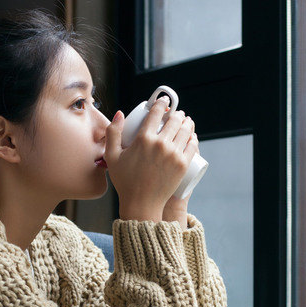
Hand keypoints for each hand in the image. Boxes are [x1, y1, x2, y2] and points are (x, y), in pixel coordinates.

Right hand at [105, 101, 197, 219]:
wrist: (141, 203)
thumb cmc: (125, 181)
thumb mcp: (112, 156)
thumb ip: (112, 133)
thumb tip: (120, 113)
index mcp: (143, 139)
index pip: (156, 113)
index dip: (161, 104)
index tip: (164, 103)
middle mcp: (160, 144)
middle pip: (173, 120)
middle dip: (176, 113)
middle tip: (175, 114)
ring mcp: (173, 154)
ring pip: (185, 130)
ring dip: (187, 122)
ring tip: (185, 121)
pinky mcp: (183, 165)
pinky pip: (192, 146)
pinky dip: (193, 138)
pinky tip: (192, 136)